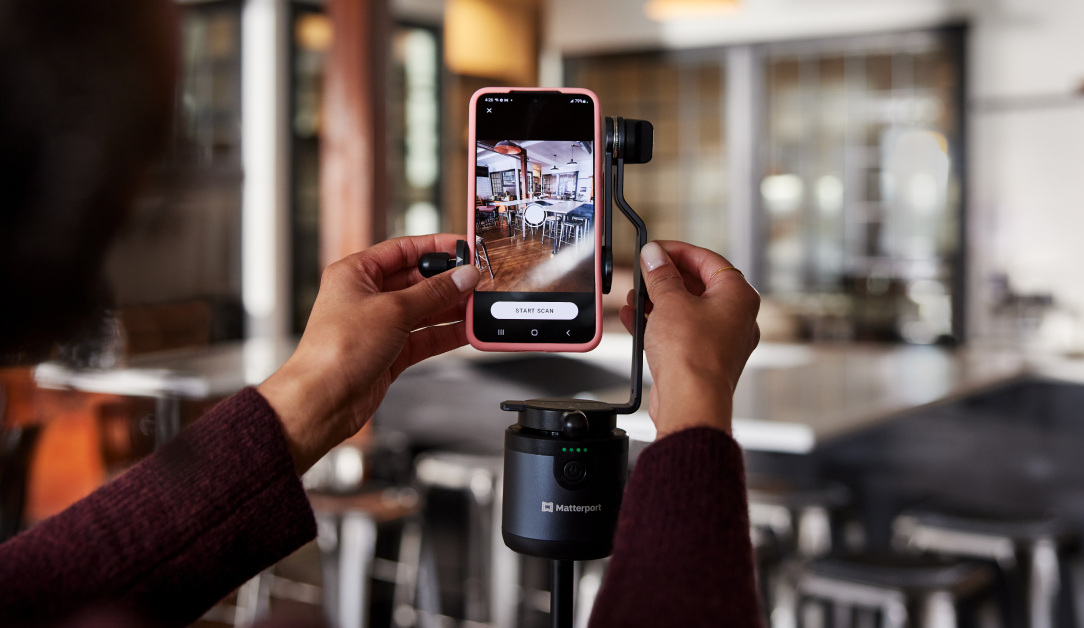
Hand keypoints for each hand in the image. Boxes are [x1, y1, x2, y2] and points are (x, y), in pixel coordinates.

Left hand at [258, 235, 479, 472]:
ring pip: (423, 310)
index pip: (402, 249)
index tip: (462, 247)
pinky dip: (445, 334)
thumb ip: (433, 293)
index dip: (434, 247)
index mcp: (355, 273)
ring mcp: (378, 326)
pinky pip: (424, 337)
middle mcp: (366, 297)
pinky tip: (465, 331)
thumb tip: (461, 277)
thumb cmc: (335, 351)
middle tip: (474, 281)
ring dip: (450, 309)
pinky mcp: (389, 352)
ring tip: (476, 305)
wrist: (323, 400)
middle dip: (447, 282)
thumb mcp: (393, 311)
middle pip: (416, 280)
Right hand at [620, 241, 759, 438]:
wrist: (690, 402)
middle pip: (697, 284)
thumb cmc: (693, 355)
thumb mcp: (670, 302)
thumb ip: (660, 275)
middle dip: (665, 278)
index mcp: (738, 296)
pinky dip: (659, 323)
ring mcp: (720, 340)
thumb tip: (654, 256)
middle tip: (643, 272)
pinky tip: (635, 318)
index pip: (708, 259)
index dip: (678, 251)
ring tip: (634, 296)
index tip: (655, 249)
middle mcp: (735, 317)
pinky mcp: (703, 359)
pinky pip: (681, 332)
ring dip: (658, 301)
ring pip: (687, 310)